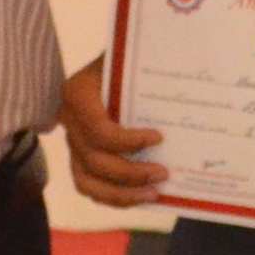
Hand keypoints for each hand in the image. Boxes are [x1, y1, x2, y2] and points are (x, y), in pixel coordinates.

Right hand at [59, 57, 165, 209]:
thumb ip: (149, 66)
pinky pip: (89, 186)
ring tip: (153, 194)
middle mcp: (69, 119)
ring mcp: (72, 142)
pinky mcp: (78, 158)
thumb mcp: (134, 58)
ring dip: (121, 194)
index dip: (128, 141)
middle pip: (94, 160)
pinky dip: (114, 196)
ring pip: (87, 182)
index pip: (99, 129)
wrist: (116, 67)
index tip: (159, 138)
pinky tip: (139, 196)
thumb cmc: (128, 61)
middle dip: (131, 173)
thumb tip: (186, 81)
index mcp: (78, 93)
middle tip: (164, 173)